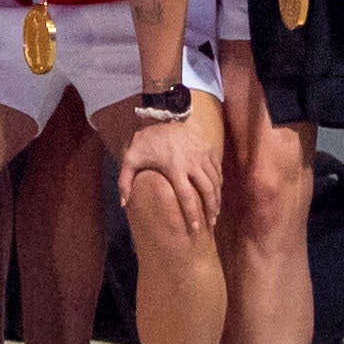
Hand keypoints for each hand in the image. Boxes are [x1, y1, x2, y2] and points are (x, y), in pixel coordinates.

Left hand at [121, 101, 223, 230]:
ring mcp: (202, 154)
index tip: (195, 229)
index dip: (192, 215)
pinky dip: (219, 183)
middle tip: (211, 223)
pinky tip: (217, 193)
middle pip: (208, 191)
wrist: (164, 114)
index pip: (187, 197)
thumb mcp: (130, 159)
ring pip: (216, 181)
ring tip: (216, 211)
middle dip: (211, 209)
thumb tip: (124, 204)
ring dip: (217, 198)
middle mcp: (192, 163)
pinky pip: (217, 170)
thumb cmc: (146, 140)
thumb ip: (125, 182)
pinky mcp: (208, 148)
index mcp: (175, 168)